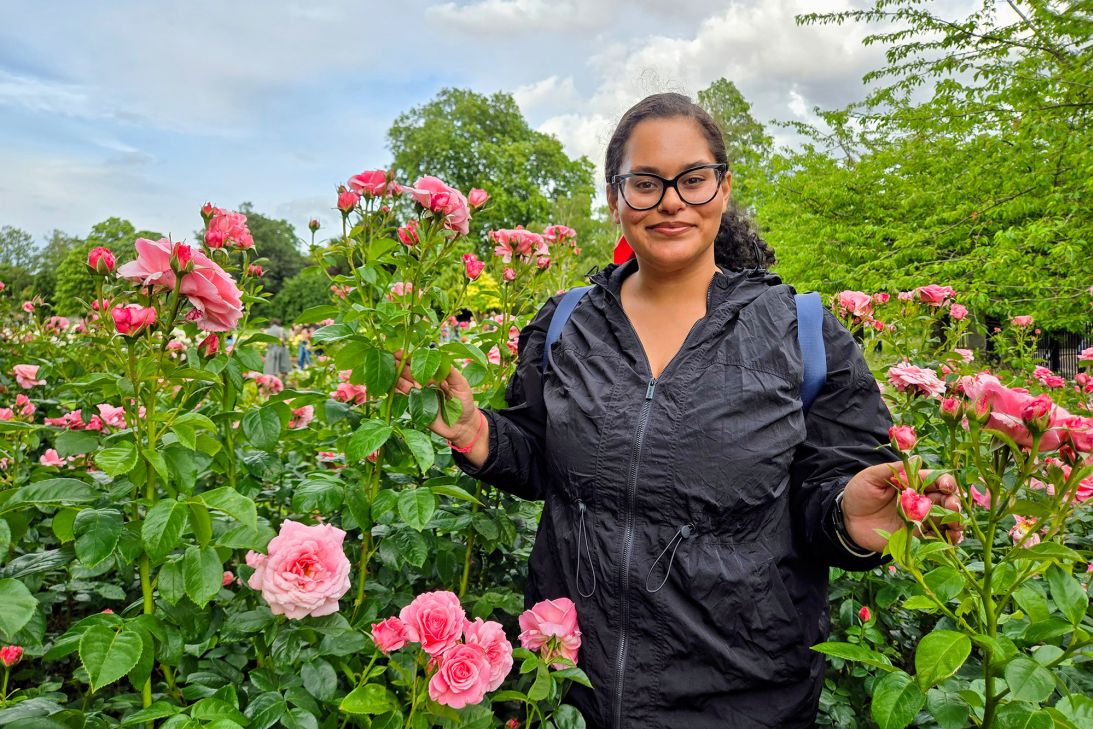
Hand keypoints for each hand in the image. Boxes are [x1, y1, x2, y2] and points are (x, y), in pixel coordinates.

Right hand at [393, 350, 480, 444]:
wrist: (463, 426)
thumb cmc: (464, 403)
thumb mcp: (462, 385)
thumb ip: (451, 372)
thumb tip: (441, 356)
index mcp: (434, 376)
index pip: (420, 363)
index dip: (410, 356)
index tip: (400, 350)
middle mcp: (424, 384)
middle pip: (408, 372)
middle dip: (398, 364)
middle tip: (387, 356)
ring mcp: (418, 396)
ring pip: (403, 383)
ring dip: (394, 376)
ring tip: (386, 369)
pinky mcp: (415, 408)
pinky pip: (403, 399)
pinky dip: (395, 392)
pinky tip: (388, 386)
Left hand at [841, 462, 963, 552]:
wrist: (847, 519)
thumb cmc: (858, 493)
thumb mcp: (870, 478)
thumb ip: (891, 470)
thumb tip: (915, 457)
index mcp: (913, 482)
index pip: (936, 479)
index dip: (945, 482)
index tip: (946, 487)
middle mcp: (921, 500)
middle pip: (947, 499)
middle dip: (954, 502)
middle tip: (952, 507)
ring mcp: (920, 518)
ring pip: (947, 518)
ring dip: (956, 521)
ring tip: (956, 525)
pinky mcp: (917, 535)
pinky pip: (938, 537)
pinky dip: (949, 537)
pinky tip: (952, 538)